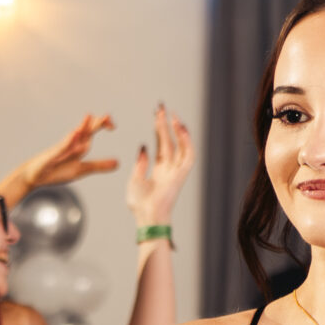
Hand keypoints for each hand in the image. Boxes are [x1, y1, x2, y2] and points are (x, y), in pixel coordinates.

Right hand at [0, 113, 118, 204]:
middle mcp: (70, 145)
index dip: (101, 126)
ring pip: (73, 137)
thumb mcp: (81, 169)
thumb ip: (99, 165)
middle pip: (85, 132)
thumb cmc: (56, 171)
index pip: (91, 134)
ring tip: (90, 118)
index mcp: (78, 147)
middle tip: (108, 117)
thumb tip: (118, 163)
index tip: (112, 125)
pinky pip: (62, 147)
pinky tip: (75, 135)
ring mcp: (60, 149)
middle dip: (95, 124)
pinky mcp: (52, 155)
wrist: (33, 175)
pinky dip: (69, 141)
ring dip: (82, 128)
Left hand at [124, 104, 194, 229]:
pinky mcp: (181, 175)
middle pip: (169, 141)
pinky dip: (187, 141)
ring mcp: (176, 171)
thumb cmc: (139, 204)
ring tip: (171, 115)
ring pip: (179, 146)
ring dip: (177, 130)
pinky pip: (188, 155)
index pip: (161, 145)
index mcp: (159, 170)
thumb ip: (141, 163)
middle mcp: (169, 169)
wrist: (147, 217)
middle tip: (161, 107)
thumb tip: (144, 146)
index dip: (159, 130)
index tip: (156, 115)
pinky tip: (180, 128)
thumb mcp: (135, 179)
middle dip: (165, 124)